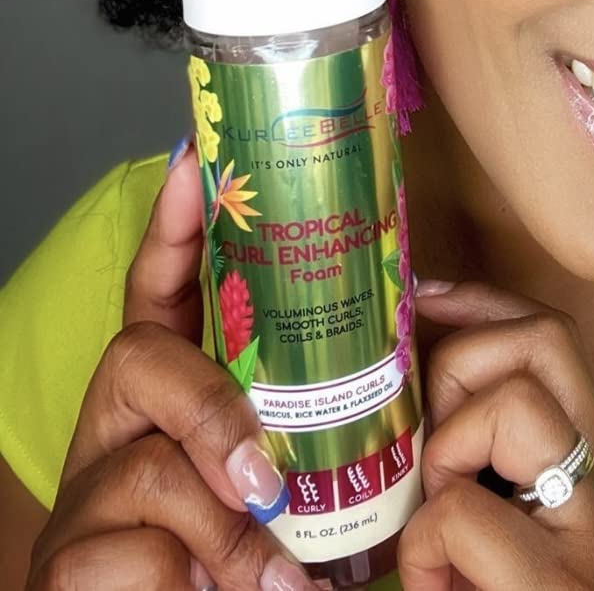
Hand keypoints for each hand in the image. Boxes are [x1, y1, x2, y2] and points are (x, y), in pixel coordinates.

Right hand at [26, 144, 316, 590]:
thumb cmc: (245, 552)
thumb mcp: (281, 466)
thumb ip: (315, 405)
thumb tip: (411, 305)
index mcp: (166, 396)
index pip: (157, 291)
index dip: (173, 225)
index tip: (193, 158)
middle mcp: (116, 428)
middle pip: (140, 361)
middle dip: (214, 415)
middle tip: (270, 487)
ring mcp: (85, 495)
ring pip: (156, 472)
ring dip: (231, 537)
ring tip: (282, 583)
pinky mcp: (68, 565)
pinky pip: (138, 554)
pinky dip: (198, 586)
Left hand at [400, 281, 593, 590]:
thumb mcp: (486, 509)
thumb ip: (473, 440)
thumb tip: (410, 346)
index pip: (555, 339)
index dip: (484, 302)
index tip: (426, 298)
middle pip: (547, 341)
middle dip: (461, 359)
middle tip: (428, 439)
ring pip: (516, 403)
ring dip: (447, 450)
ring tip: (436, 522)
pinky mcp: (559, 584)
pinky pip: (463, 508)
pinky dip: (421, 541)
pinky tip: (433, 580)